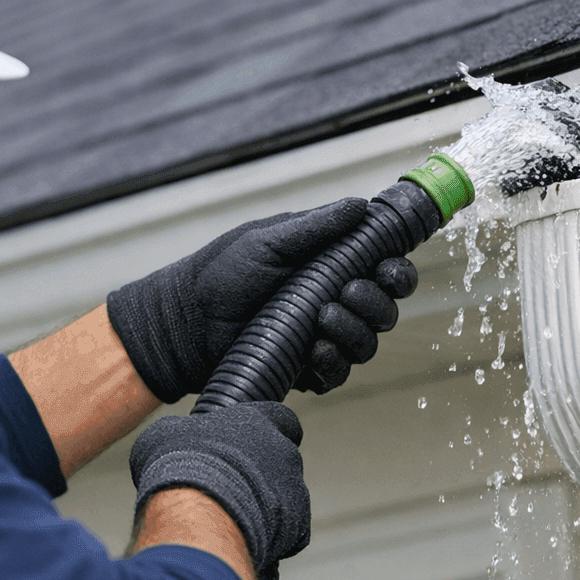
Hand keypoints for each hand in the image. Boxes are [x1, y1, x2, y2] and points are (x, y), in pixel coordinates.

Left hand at [107, 200, 419, 401]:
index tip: (388, 269)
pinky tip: (312, 351)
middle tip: (348, 291)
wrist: (183, 322)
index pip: (383, 269)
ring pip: (367, 343)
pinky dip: (332, 363)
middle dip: (376, 301)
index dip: (396, 270)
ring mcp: (321, 337)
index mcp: (330, 266)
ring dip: (355, 331)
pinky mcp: (306, 369)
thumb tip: (362, 206)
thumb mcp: (268, 241)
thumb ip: (316, 227)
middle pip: (385, 308)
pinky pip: (338, 373)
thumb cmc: (221, 273)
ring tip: (321, 318)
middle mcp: (333, 301)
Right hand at [129, 402, 308, 570]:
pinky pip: (292, 531)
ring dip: (268, 505)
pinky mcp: (298, 524)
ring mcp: (295, 488)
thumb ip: (178, 430)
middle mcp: (283, 451)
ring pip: (288, 496)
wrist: (197, 517)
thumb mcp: (162, 436)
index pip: (280, 417)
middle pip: (283, 460)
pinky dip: (274, 538)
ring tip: (234, 519)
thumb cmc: (181, 470)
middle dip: (263, 474)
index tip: (254, 442)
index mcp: (257, 421)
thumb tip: (173, 437)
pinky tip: (247, 539)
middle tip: (233, 487)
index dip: (269, 429)